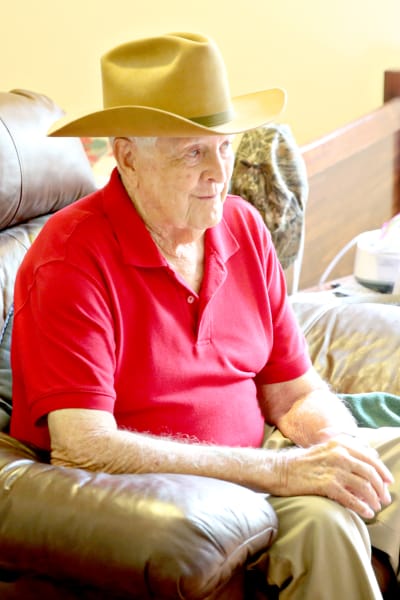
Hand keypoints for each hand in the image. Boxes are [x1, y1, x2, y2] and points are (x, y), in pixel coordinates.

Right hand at [273, 436, 392, 518]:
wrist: (279, 469)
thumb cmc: (302, 462)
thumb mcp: (326, 449)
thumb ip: (347, 451)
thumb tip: (372, 456)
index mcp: (340, 444)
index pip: (370, 458)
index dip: (382, 471)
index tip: (388, 482)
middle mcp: (339, 454)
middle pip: (370, 472)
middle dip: (381, 488)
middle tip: (384, 499)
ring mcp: (333, 469)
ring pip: (364, 486)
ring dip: (373, 499)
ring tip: (375, 507)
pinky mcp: (326, 484)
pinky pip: (351, 498)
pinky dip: (362, 507)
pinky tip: (366, 513)